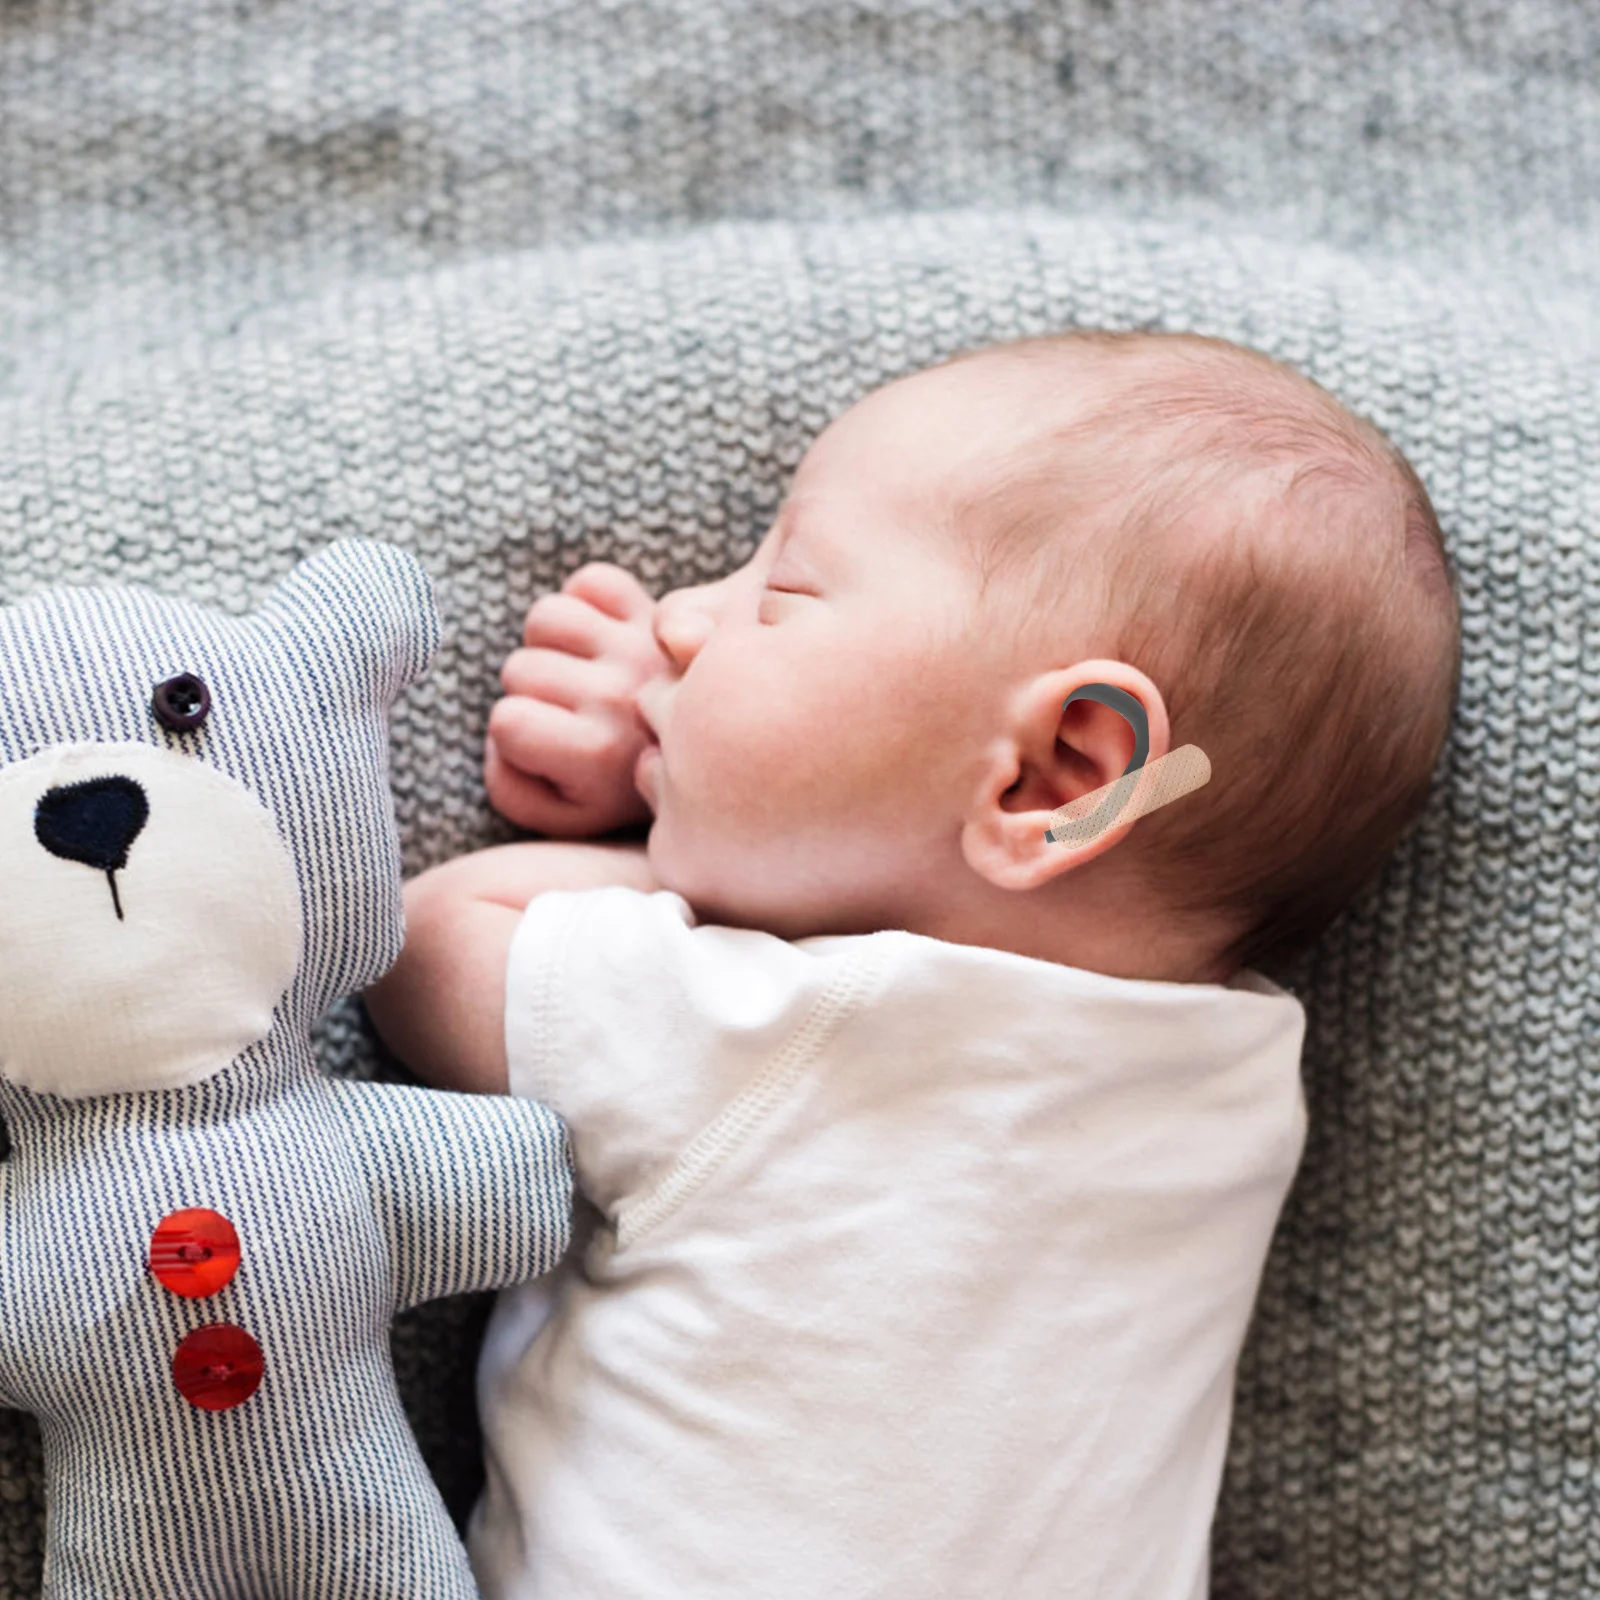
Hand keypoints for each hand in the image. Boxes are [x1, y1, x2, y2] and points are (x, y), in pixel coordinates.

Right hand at [485, 563, 671, 836]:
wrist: (706, 757)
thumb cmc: (622, 788)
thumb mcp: (565, 817)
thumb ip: (511, 790)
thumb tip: (502, 728)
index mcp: (598, 751)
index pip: (506, 720)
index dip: (514, 733)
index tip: (547, 747)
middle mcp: (620, 694)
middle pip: (520, 668)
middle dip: (531, 691)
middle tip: (568, 713)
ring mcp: (639, 649)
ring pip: (547, 617)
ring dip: (550, 643)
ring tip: (577, 671)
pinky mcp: (655, 614)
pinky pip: (592, 581)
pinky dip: (586, 601)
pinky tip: (598, 639)